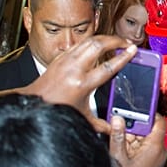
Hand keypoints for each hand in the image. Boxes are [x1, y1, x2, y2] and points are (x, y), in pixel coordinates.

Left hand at [9, 35, 136, 131]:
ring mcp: (66, 60)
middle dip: (116, 40)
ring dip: (105, 38)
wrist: (34, 102)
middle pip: (99, 45)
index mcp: (82, 84)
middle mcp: (75, 69)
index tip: (132, 50)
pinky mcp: (60, 57)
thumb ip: (100, 124)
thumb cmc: (56, 109)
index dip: (123, 57)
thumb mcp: (81, 117)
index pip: (108, 67)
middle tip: (126, 42)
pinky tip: (97, 45)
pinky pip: (79, 43)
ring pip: (89, 40)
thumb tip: (113, 129)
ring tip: (115, 41)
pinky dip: (91, 41)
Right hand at [109, 114, 166, 166]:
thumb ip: (118, 136)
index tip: (137, 108)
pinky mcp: (150, 161)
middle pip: (149, 128)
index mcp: (155, 146)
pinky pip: (143, 146)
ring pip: (145, 137)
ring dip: (132, 135)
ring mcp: (155, 156)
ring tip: (120, 137)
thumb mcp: (118, 156)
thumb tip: (117, 119)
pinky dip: (133, 143)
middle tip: (122, 124)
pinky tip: (123, 146)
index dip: (148, 112)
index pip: (159, 121)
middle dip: (134, 126)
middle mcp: (158, 151)